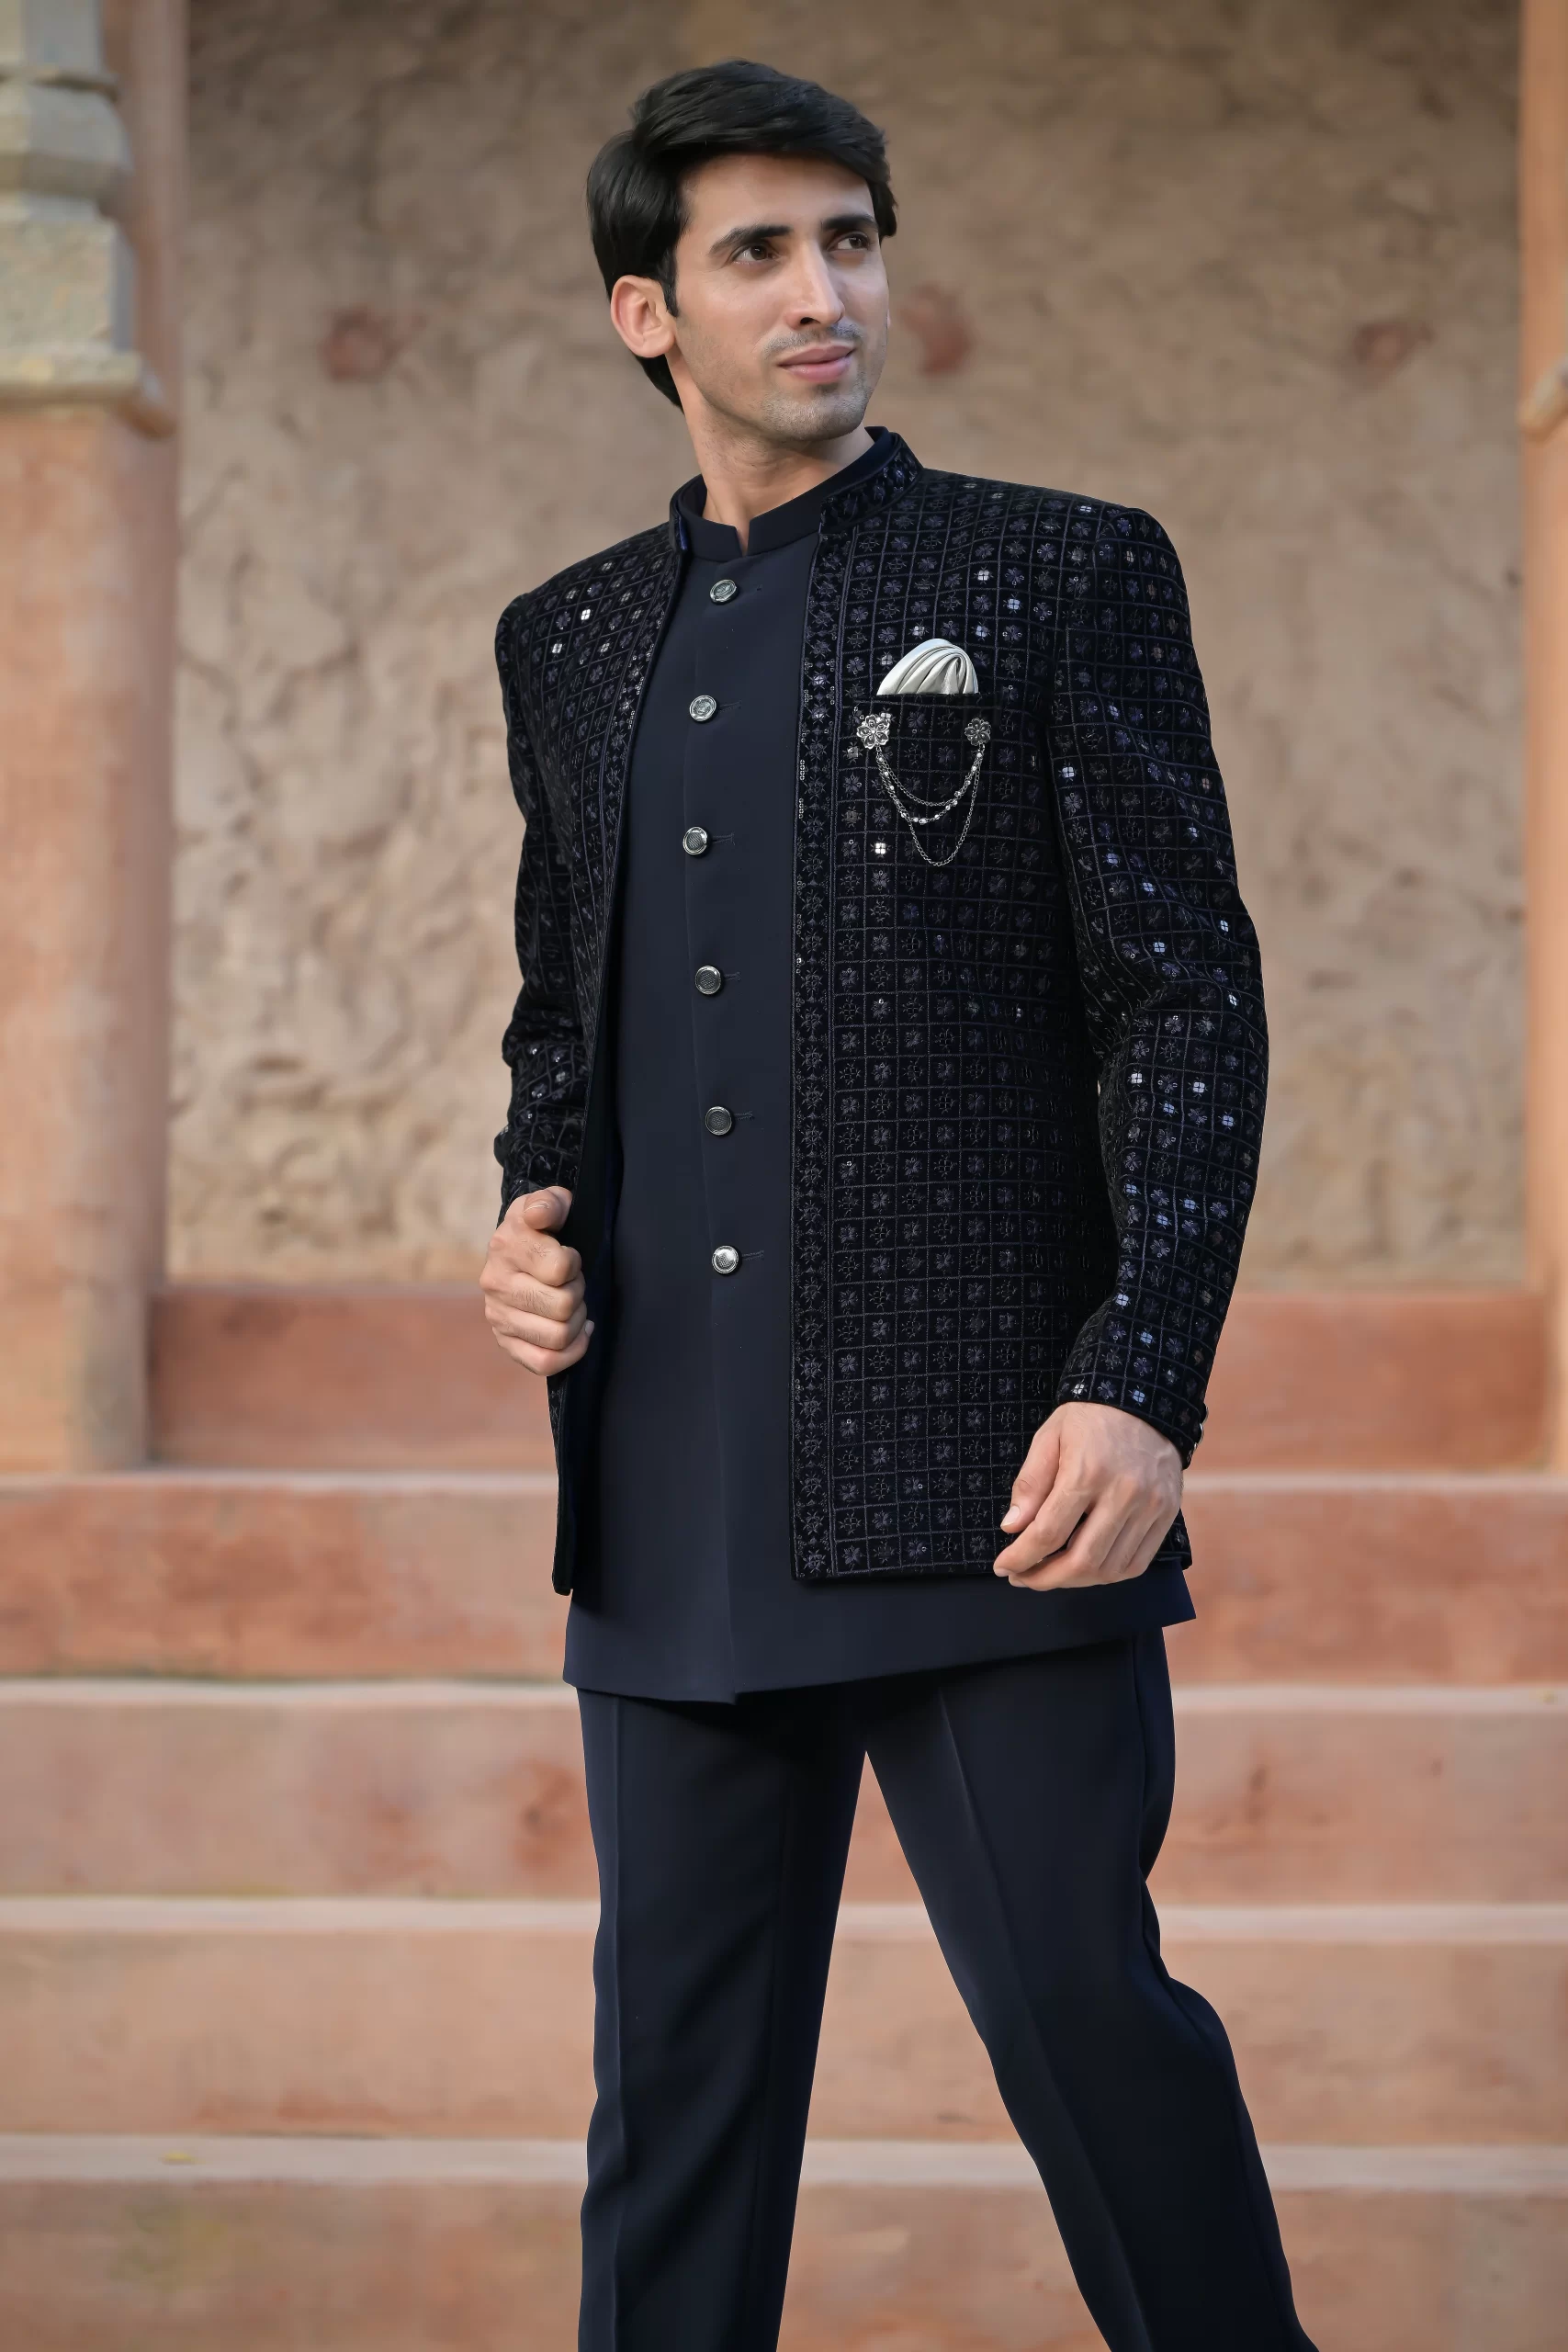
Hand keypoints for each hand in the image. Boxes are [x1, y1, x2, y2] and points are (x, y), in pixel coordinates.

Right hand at [480, 1186, 591, 1374]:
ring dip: (576, 1322)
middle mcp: (495, 1282)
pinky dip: (570, 1353)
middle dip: (578, 1293)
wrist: (520, 1249)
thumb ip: (550, 1202)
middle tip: (573, 1284)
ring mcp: (498, 1316)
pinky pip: (543, 1362)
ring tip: (572, 1307)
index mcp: (505, 1245)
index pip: (560, 1268)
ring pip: (557, 1336)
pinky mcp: (505, 1342)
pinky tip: (577, 1334)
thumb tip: (541, 1214)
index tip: (570, 1257)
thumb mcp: (549, 1203)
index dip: (575, 1264)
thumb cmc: (543, 1228)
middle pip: (562, 1306)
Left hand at [993, 1402, 1180, 1588]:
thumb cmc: (1089, 1419)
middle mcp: (1124, 1493)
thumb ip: (1029, 1484)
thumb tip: (1011, 1528)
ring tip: (1050, 1574)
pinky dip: (1108, 1575)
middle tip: (1022, 1578)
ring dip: (1075, 1581)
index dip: (1021, 1557)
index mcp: (1087, 1472)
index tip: (1003, 1566)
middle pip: (1082, 1560)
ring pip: (1110, 1569)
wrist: (1143, 1399)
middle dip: (1045, 1579)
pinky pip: (1137, 1563)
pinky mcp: (1166, 1514)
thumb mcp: (1048, 1438)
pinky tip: (1086, 1569)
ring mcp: (1150, 1507)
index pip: (1049, 1532)